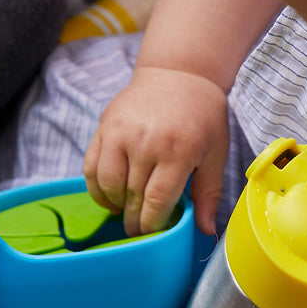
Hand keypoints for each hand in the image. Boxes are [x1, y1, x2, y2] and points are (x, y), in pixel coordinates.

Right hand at [83, 65, 228, 236]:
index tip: (153, 233)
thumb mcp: (216, 154)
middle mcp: (146, 141)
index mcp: (178, 150)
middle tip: (139, 230)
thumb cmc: (203, 117)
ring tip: (126, 211)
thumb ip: (209, 193)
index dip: (152, 223)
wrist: (180, 74)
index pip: (157, 200)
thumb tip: (206, 230)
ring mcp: (120, 133)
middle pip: (131, 195)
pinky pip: (91, 166)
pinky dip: (97, 188)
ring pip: (107, 184)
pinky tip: (111, 196)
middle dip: (134, 219)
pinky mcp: (104, 127)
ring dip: (114, 205)